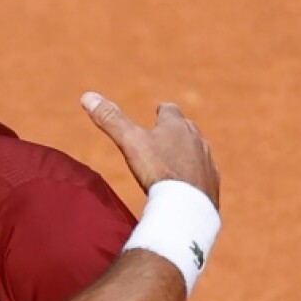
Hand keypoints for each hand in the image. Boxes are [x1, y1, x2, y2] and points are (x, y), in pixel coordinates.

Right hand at [81, 92, 219, 207]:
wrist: (187, 203)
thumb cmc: (157, 169)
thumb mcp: (129, 142)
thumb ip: (111, 120)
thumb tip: (87, 96)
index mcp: (176, 125)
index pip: (170, 110)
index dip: (163, 111)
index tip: (159, 110)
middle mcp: (196, 138)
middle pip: (187, 128)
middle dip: (176, 130)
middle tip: (165, 134)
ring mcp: (206, 161)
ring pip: (197, 150)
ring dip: (187, 152)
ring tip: (175, 160)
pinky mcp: (212, 182)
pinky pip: (204, 174)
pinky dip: (195, 175)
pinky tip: (187, 184)